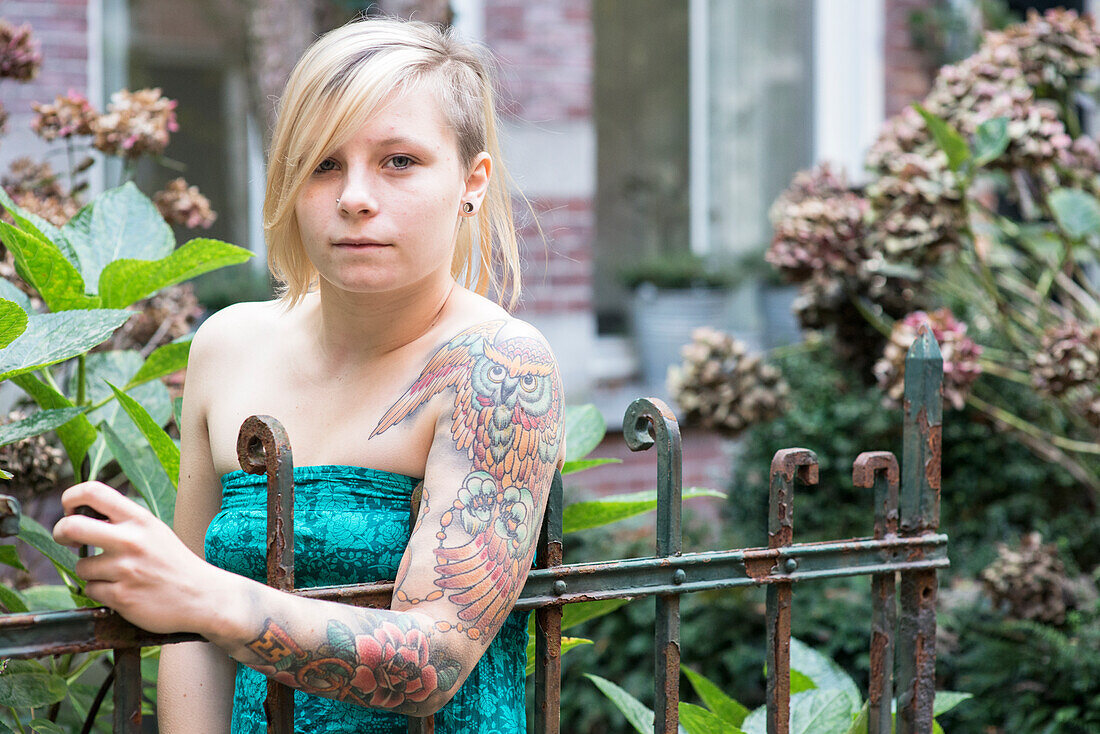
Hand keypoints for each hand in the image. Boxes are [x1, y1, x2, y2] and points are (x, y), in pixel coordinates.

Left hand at [52, 482, 228, 635]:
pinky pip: (91, 590)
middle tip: (67, 538)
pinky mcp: (121, 597)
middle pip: (71, 526)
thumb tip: (82, 514)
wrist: (203, 596)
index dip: (70, 497)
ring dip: (92, 572)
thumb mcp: (155, 531)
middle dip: (61, 532)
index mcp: (140, 519)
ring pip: (81, 566)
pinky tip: (124, 590)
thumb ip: (124, 521)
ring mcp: (125, 569)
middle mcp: (131, 541)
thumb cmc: (175, 563)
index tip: (72, 510)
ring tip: (117, 574)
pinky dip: (102, 592)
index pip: (92, 491)